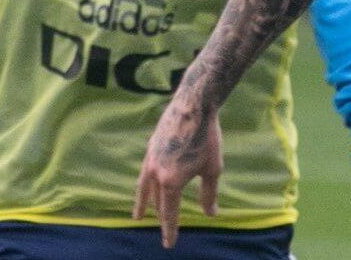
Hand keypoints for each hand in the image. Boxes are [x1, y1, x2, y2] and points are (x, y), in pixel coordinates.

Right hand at [134, 100, 222, 248]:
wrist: (194, 105)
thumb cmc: (207, 138)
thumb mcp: (212, 168)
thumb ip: (209, 193)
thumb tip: (211, 214)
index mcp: (170, 181)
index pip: (169, 212)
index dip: (170, 229)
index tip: (169, 244)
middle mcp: (155, 173)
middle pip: (157, 201)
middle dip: (161, 216)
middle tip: (163, 229)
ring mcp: (150, 159)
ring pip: (146, 188)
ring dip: (144, 203)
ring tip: (139, 216)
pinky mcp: (151, 147)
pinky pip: (145, 172)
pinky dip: (145, 183)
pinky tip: (148, 183)